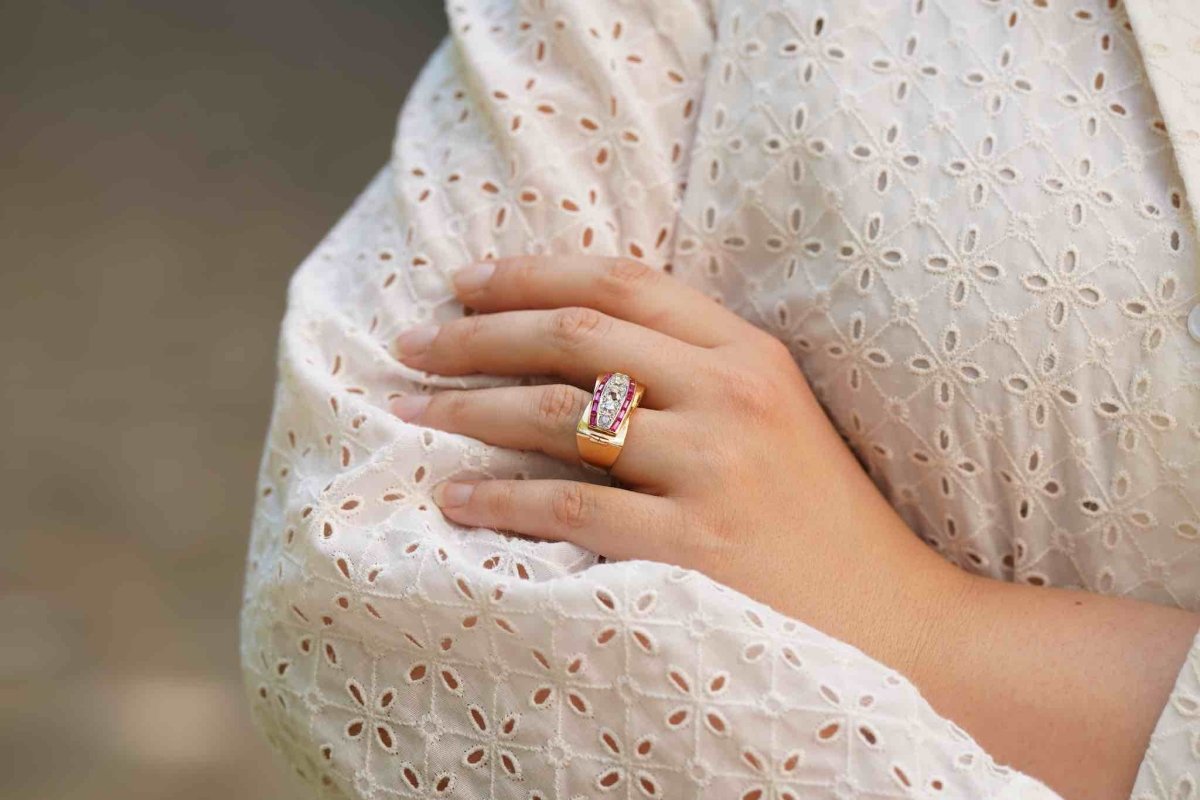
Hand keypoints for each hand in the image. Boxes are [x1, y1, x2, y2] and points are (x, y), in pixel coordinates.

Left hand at [391, 255, 1199, 798]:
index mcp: (748, 351)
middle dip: (478, 334)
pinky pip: (574, 508)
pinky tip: (456, 501)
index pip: (620, 280)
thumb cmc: (817, 513)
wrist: (893, 611)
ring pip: (562, 413)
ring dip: (470, 409)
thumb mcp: (770, 413)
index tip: (464, 282)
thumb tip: (566, 346)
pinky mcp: (699, 542)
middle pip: (577, 336)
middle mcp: (732, 393)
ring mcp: (717, 466)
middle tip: (413, 344)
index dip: (530, 273)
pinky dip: (502, 501)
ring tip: (411, 409)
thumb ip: (689, 369)